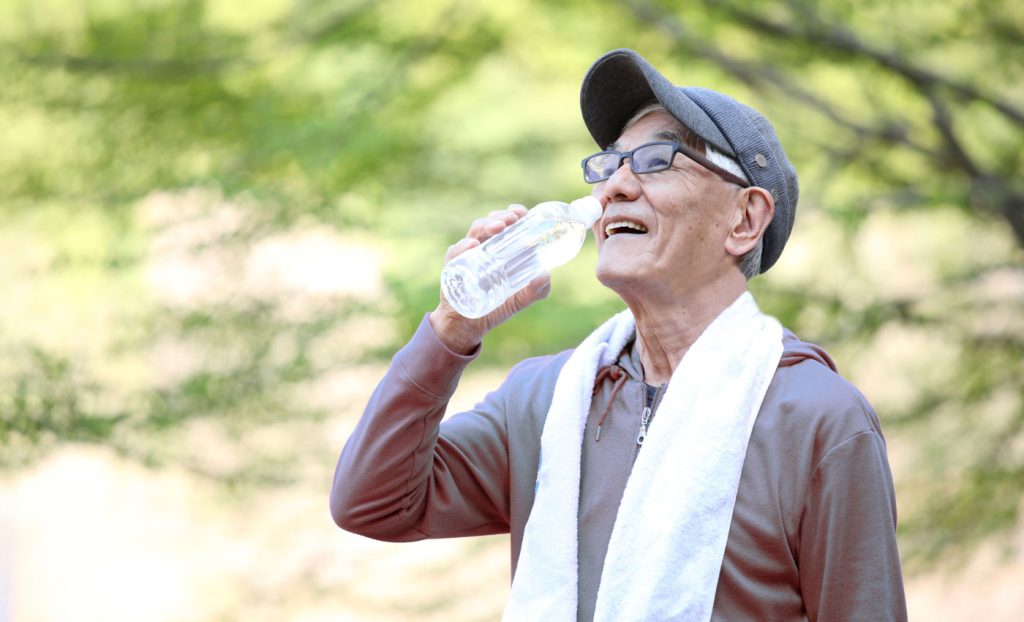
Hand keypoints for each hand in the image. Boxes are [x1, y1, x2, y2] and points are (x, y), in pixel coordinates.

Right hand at [430, 205, 550, 353]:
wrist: (470, 325)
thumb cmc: (496, 306)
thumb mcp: (521, 299)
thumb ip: (537, 289)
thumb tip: (545, 274)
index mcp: (501, 248)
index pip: (507, 223)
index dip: (514, 214)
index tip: (522, 213)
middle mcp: (484, 247)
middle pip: (491, 222)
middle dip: (502, 216)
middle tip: (513, 219)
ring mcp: (467, 255)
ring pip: (475, 232)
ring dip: (486, 225)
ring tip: (499, 227)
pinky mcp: (452, 267)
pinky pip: (455, 252)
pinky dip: (463, 246)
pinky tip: (473, 245)